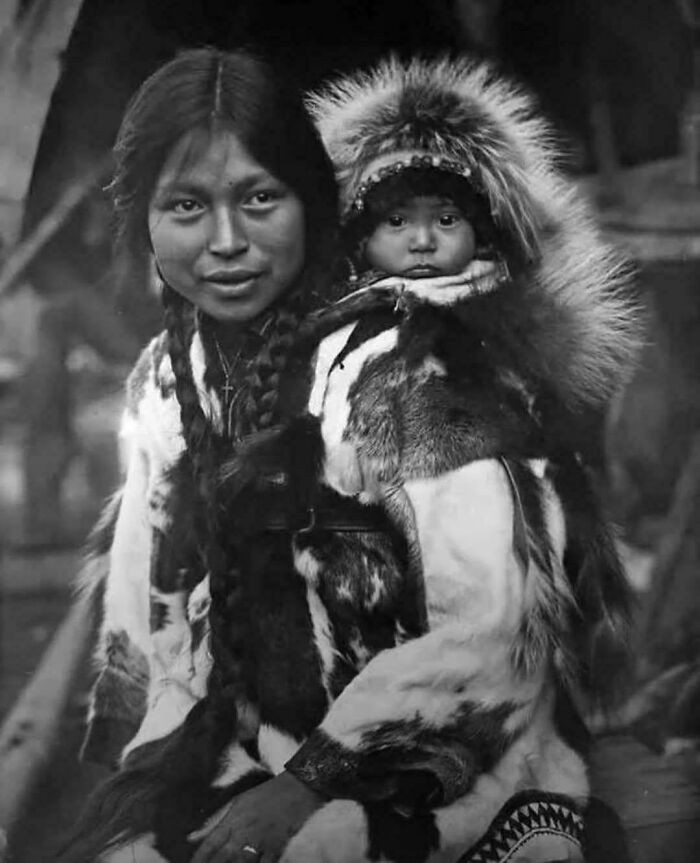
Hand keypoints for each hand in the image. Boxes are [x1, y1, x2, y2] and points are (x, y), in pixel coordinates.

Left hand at [190, 771, 325, 862]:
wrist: (301, 786)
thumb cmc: (269, 794)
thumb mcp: (239, 802)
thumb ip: (214, 821)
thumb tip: (190, 838)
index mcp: (234, 819)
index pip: (209, 845)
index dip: (198, 860)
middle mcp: (244, 831)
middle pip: (222, 859)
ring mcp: (261, 841)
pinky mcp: (278, 848)